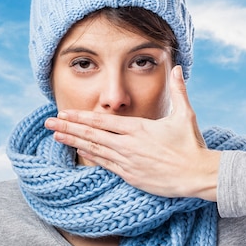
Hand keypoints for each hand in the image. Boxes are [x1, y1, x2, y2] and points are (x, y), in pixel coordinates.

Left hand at [44, 66, 220, 200]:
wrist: (197, 174)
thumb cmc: (192, 145)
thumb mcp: (185, 114)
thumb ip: (178, 90)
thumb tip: (177, 68)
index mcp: (139, 128)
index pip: (103, 121)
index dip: (81, 117)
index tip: (64, 113)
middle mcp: (129, 144)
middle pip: (92, 134)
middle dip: (68, 128)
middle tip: (48, 123)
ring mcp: (128, 162)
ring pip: (95, 150)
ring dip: (74, 142)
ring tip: (56, 136)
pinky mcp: (132, 177)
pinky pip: (106, 165)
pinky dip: (90, 157)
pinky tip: (79, 152)